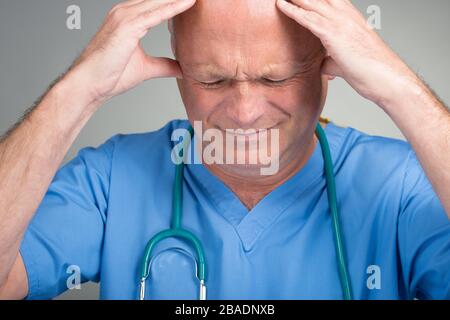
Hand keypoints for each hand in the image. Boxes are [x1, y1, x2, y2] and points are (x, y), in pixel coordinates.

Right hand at [68, 0, 195, 102]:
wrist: (90, 84)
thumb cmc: (110, 75)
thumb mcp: (146, 67)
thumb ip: (165, 65)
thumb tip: (183, 68)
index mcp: (128, 18)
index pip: (157, 3)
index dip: (176, 0)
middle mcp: (125, 12)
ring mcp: (125, 16)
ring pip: (159, 1)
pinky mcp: (127, 26)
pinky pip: (157, 13)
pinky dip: (174, 7)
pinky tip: (189, 2)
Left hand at [276, 0, 419, 106]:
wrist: (386, 78)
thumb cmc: (371, 72)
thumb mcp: (346, 63)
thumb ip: (331, 60)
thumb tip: (322, 66)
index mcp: (350, 17)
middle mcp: (346, 15)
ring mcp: (340, 22)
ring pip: (311, 2)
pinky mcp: (333, 34)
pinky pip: (308, 19)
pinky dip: (293, 11)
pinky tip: (281, 5)